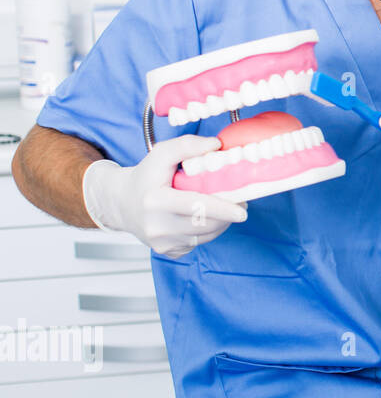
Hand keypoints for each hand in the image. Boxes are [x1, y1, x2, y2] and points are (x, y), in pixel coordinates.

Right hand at [81, 135, 247, 258]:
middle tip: (240, 202)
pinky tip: (202, 218)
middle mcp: (157, 226)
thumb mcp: (160, 154)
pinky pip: (198, 243)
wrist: (121, 203)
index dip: (222, 209)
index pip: (195, 207)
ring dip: (220, 222)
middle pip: (205, 223)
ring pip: (206, 235)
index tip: (242, 212)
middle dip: (228, 214)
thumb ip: (187, 145)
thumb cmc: (145, 177)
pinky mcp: (167, 252)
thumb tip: (216, 145)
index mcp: (155, 201)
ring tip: (222, 207)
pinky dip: (207, 231)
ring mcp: (162, 243)